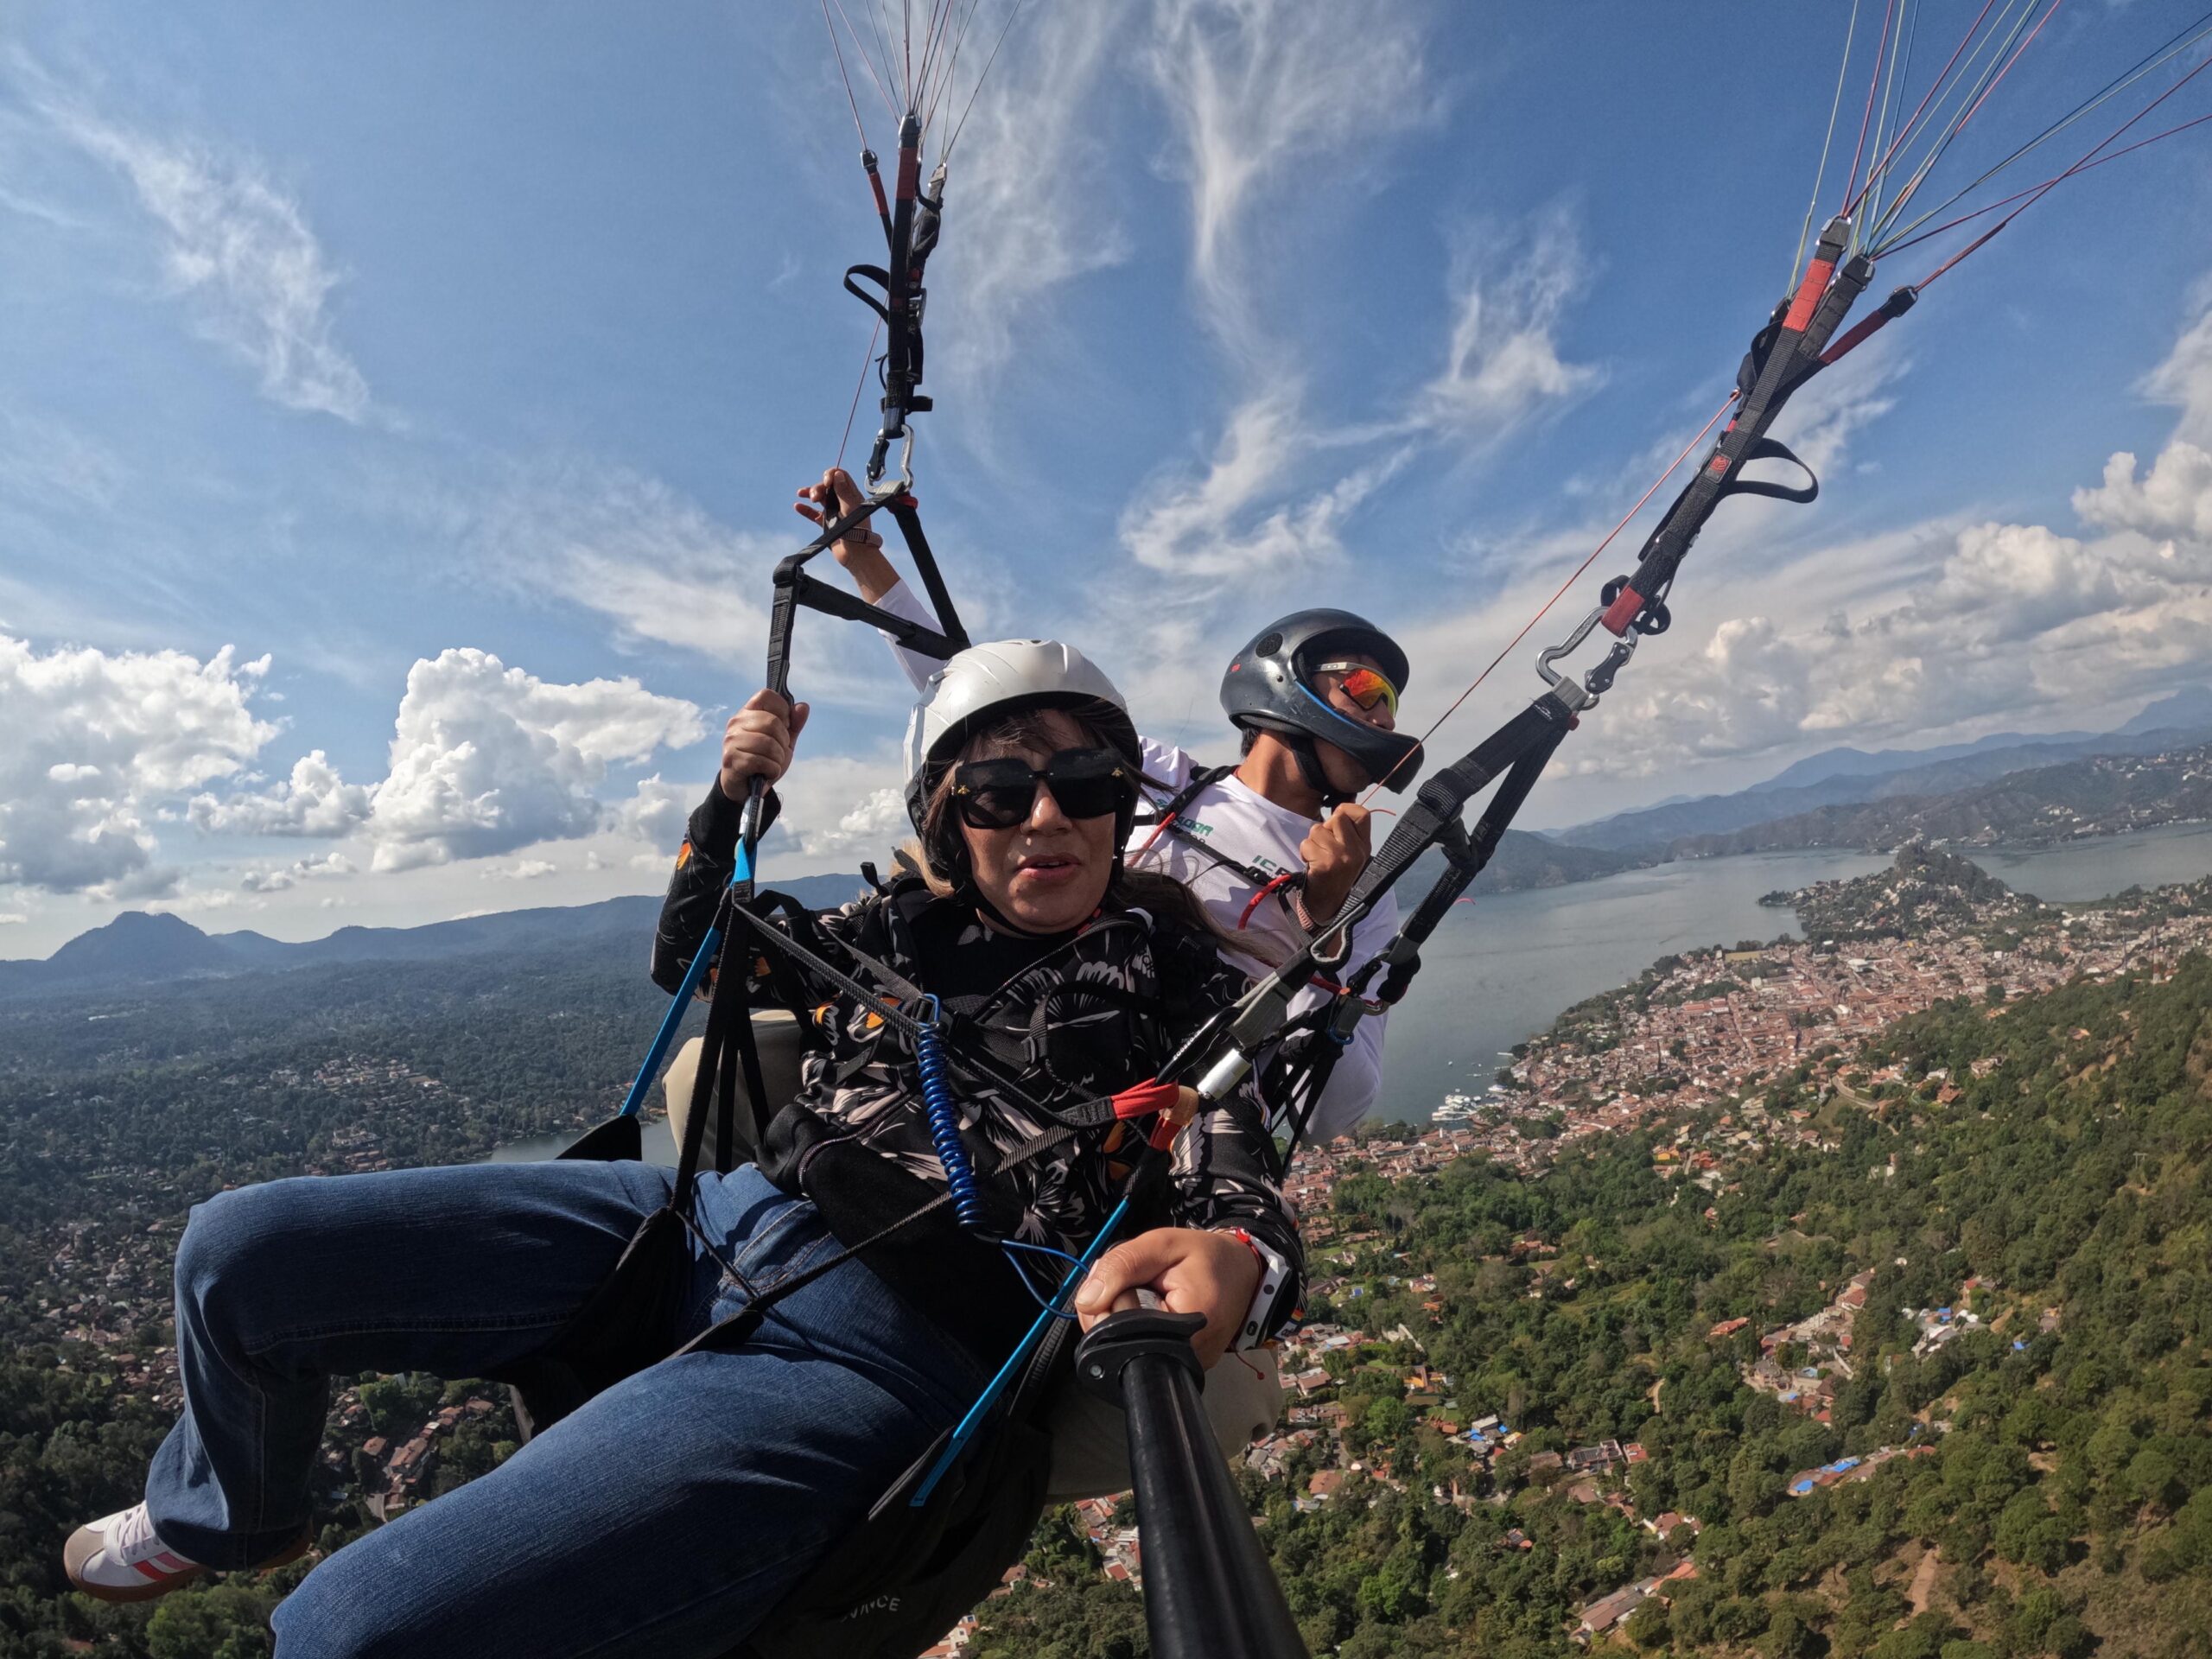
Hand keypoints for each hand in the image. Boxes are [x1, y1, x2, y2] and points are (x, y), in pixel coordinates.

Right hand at [718, 689, 809, 800]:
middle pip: (772, 722)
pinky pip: (762, 761)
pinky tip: (766, 773)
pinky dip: (772, 770)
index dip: (782, 710)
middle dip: (783, 741)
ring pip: (768, 744)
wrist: (745, 786)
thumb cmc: (763, 759)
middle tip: (778, 752)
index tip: (783, 726)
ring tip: (772, 764)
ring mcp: (732, 740)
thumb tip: (803, 707)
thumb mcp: (783, 741)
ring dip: (778, 759)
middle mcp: (736, 723)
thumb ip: (794, 724)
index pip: (766, 695)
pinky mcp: (731, 759)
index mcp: (748, 712)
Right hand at [795, 468, 898, 603]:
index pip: (841, 476)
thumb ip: (843, 491)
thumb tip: (837, 474)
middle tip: (814, 497)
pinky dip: (805, 509)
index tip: (826, 482)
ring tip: (801, 494)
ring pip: (820, 497)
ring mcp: (834, 511)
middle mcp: (843, 501)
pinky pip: (814, 514)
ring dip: (810, 493)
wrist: (855, 554)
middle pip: (827, 486)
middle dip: (818, 487)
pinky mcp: (827, 523)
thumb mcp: (851, 507)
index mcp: (851, 495)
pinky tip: (797, 506)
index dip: (831, 475)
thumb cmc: (857, 530)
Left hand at [1074, 1226, 1259, 1369]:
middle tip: (1135, 1282)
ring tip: (1145, 1292)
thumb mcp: (1161, 1245)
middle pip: (1119, 1343)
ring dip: (1123, 1318)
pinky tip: (1151, 1308)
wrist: (1243, 1271)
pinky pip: (1143, 1349)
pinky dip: (1137, 1328)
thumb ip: (1122, 1267)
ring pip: (1128, 1348)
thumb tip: (1085, 1301)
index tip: (1121, 1279)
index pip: (1119, 1329)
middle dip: (1112, 1309)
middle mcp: (1189, 1355)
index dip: (1106, 1304)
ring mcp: (1187, 1365)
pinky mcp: (1183, 1365)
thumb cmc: (1206, 1256)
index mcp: (1187, 1323)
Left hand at [1298, 802, 1372, 923]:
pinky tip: (1312, 865)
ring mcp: (1342, 857)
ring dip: (1311, 842)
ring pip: (1317, 829)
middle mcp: (1356, 850)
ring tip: (1317, 857)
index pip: (1362, 813)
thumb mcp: (1349, 855)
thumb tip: (1339, 809)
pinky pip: (1307, 844)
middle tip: (1324, 845)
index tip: (1337, 821)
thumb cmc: (1334, 877)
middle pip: (1337, 817)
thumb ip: (1347, 834)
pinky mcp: (1326, 864)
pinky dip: (1305, 853)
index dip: (1346, 810)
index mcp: (1365, 846)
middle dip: (1325, 827)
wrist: (1327, 907)